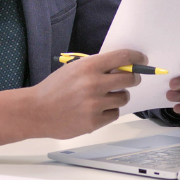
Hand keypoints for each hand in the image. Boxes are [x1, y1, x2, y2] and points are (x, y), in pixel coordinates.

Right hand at [30, 49, 147, 139]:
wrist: (37, 110)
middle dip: (134, 77)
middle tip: (131, 78)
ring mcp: (95, 104)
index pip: (122, 57)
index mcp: (88, 66)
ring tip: (107, 96)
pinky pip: (114, 114)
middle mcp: (94, 84)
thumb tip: (122, 66)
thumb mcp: (73, 68)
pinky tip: (98, 109)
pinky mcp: (94, 122)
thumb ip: (96, 67)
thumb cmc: (54, 87)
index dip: (137, 57)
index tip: (142, 59)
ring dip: (119, 95)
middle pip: (130, 78)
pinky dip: (109, 111)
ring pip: (124, 98)